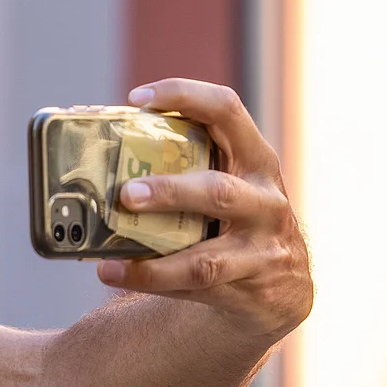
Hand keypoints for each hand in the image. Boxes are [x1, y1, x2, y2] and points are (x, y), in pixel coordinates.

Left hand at [94, 79, 311, 341]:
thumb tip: (101, 159)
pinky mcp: (248, 290)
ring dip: (156, 261)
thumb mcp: (230, 183)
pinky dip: (152, 282)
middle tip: (125, 193)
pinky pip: (195, 289)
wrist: (284, 286)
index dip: (185, 96)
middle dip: (170, 192)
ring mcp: (261, 250)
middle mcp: (266, 201)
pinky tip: (116, 275)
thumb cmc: (237, 221)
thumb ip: (188, 168)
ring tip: (106, 261)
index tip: (137, 98)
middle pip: (217, 193)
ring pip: (207, 260)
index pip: (227, 111)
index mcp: (256, 159)